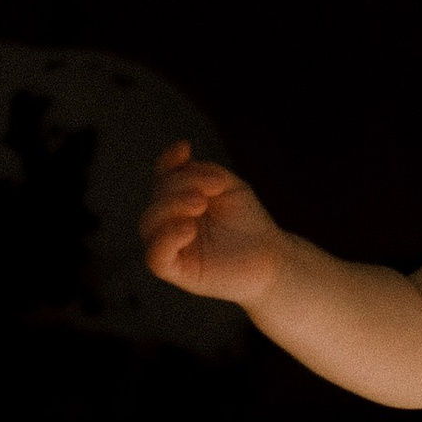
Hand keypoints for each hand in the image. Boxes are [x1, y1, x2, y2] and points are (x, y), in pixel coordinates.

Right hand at [142, 141, 287, 306]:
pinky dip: (165, 240)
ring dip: (170, 207)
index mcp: (178, 203)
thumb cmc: (249, 223)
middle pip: (156, 199)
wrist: (273, 257)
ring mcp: (173, 248)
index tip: (185, 149)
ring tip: (200, 203)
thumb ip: (202, 171)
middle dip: (177, 187)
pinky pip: (155, 258)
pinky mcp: (179, 272)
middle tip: (209, 191)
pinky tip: (187, 229)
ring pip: (149, 225)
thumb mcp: (228, 187)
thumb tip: (181, 153)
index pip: (162, 179)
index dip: (167, 162)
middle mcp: (170, 224)